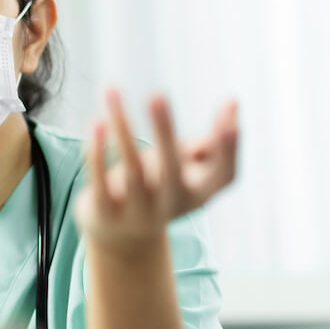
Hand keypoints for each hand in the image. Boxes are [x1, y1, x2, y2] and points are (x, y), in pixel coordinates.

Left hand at [75, 88, 237, 250]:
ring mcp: (137, 212)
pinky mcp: (105, 213)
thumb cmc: (159, 188)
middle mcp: (170, 205)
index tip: (230, 109)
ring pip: (131, 168)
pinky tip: (96, 123)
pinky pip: (99, 182)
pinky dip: (97, 153)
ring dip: (122, 128)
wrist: (120, 237)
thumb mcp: (187, 169)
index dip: (229, 147)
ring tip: (112, 90)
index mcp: (198, 193)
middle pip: (172, 168)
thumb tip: (233, 102)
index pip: (224, 175)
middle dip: (164, 130)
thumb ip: (210, 142)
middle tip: (157, 93)